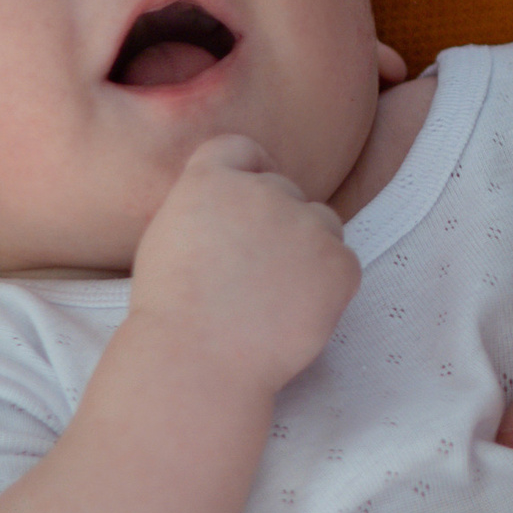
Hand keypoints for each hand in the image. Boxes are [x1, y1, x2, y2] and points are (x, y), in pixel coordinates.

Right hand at [130, 135, 358, 390]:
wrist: (198, 363)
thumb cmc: (172, 313)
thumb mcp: (169, 237)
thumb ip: (207, 206)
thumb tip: (240, 204)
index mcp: (211, 179)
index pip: (241, 149)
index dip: (245, 176)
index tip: (243, 210)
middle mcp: (264, 191)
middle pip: (284, 190)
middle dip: (274, 223)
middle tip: (251, 275)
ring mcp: (307, 224)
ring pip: (322, 222)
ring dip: (306, 248)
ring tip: (270, 297)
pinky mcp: (340, 262)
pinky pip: (343, 264)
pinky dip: (327, 286)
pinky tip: (292, 314)